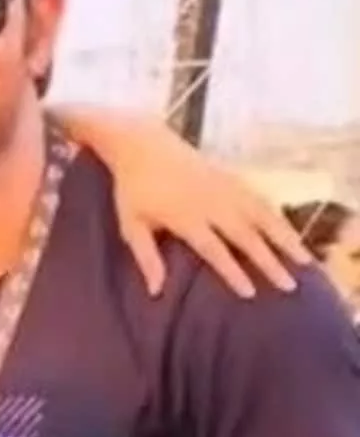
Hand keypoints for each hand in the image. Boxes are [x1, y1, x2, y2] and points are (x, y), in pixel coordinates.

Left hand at [95, 120, 311, 296]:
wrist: (142, 144)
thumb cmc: (133, 189)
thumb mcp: (131, 225)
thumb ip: (146, 257)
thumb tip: (155, 291)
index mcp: (185, 217)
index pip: (214, 249)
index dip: (232, 271)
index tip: (250, 292)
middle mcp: (211, 202)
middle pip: (246, 235)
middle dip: (268, 261)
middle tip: (288, 285)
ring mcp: (225, 187)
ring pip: (263, 215)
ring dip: (285, 237)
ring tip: (304, 259)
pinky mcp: (231, 176)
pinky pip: (260, 198)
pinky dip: (277, 215)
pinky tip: (289, 231)